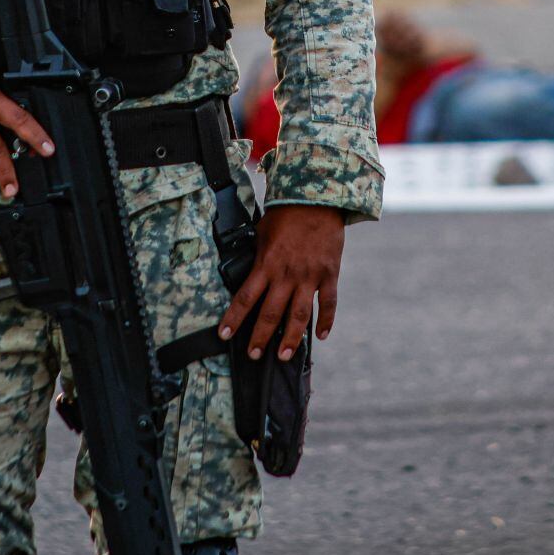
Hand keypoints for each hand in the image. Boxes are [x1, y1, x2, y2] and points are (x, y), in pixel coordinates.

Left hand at [217, 205, 344, 360]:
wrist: (316, 198)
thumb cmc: (285, 214)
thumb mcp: (262, 232)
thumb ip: (256, 256)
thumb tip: (244, 272)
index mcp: (266, 264)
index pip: (244, 298)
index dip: (233, 319)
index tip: (224, 336)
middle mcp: (286, 274)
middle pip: (270, 314)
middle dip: (260, 338)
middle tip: (253, 356)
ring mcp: (309, 276)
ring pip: (299, 315)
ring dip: (291, 339)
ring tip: (283, 356)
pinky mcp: (329, 274)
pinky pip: (328, 303)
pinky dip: (326, 321)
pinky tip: (322, 336)